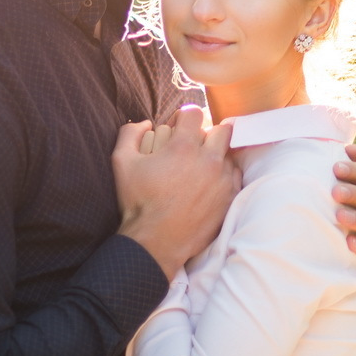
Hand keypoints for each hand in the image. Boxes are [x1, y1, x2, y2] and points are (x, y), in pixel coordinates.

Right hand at [113, 106, 239, 279]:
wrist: (156, 242)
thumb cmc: (138, 202)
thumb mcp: (121, 163)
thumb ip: (129, 133)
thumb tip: (145, 122)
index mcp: (183, 147)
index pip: (194, 113)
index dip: (183, 118)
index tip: (177, 129)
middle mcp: (208, 160)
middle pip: (221, 129)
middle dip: (207, 133)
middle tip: (192, 147)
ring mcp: (222, 179)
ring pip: (228, 153)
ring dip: (215, 155)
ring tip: (198, 168)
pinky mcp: (230, 197)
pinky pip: (234, 174)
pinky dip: (223, 174)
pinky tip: (207, 183)